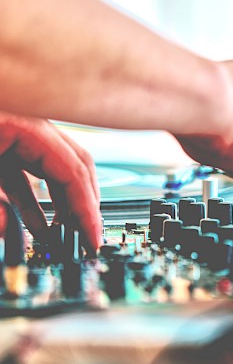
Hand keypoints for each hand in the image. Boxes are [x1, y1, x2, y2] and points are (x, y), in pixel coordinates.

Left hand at [0, 113, 100, 249]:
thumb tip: (6, 230)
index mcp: (25, 126)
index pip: (74, 170)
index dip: (87, 208)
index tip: (92, 237)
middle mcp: (30, 129)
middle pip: (76, 167)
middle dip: (86, 205)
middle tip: (88, 236)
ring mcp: (19, 137)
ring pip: (57, 172)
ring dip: (65, 204)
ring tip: (69, 233)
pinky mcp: (6, 146)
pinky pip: (32, 175)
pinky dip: (38, 201)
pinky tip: (39, 225)